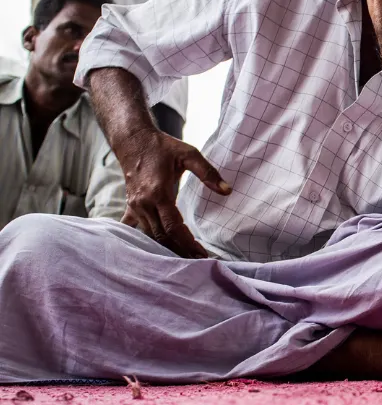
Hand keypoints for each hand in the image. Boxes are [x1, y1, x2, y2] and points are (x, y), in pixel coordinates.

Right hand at [117, 128, 230, 258]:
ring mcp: (135, 206)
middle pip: (161, 236)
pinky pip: (133, 228)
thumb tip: (227, 191)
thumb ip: (208, 173)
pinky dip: (142, 241)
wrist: (133, 141)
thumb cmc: (163, 147)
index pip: (174, 227)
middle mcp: (144, 203)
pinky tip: (151, 255)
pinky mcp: (131, 206)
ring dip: (165, 249)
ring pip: (150, 235)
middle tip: (197, 264)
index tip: (202, 255)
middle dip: (179, 251)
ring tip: (184, 261)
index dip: (188, 243)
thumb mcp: (188, 154)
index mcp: (158, 193)